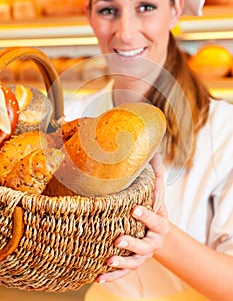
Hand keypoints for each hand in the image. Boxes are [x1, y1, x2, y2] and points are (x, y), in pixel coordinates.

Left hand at [96, 153, 168, 283]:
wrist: (158, 234)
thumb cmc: (154, 209)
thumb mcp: (157, 194)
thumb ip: (156, 176)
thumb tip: (153, 151)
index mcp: (160, 223)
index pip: (155, 219)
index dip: (146, 216)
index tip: (134, 209)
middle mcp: (153, 241)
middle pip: (145, 245)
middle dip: (132, 243)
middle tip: (118, 239)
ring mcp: (143, 255)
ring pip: (134, 262)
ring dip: (122, 263)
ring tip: (109, 260)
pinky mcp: (133, 263)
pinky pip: (123, 273)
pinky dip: (112, 277)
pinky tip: (98, 277)